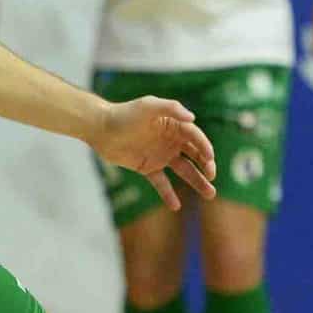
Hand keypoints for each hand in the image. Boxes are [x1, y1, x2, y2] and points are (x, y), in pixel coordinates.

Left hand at [92, 97, 216, 210]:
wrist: (100, 128)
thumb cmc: (124, 113)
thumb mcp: (148, 106)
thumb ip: (171, 108)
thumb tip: (193, 118)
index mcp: (173, 125)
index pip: (195, 137)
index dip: (204, 147)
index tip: (209, 159)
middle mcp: (170, 140)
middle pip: (194, 155)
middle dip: (206, 166)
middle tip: (212, 176)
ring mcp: (160, 155)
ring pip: (184, 170)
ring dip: (197, 181)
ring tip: (210, 194)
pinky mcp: (147, 168)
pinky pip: (161, 183)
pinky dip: (168, 194)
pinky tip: (176, 206)